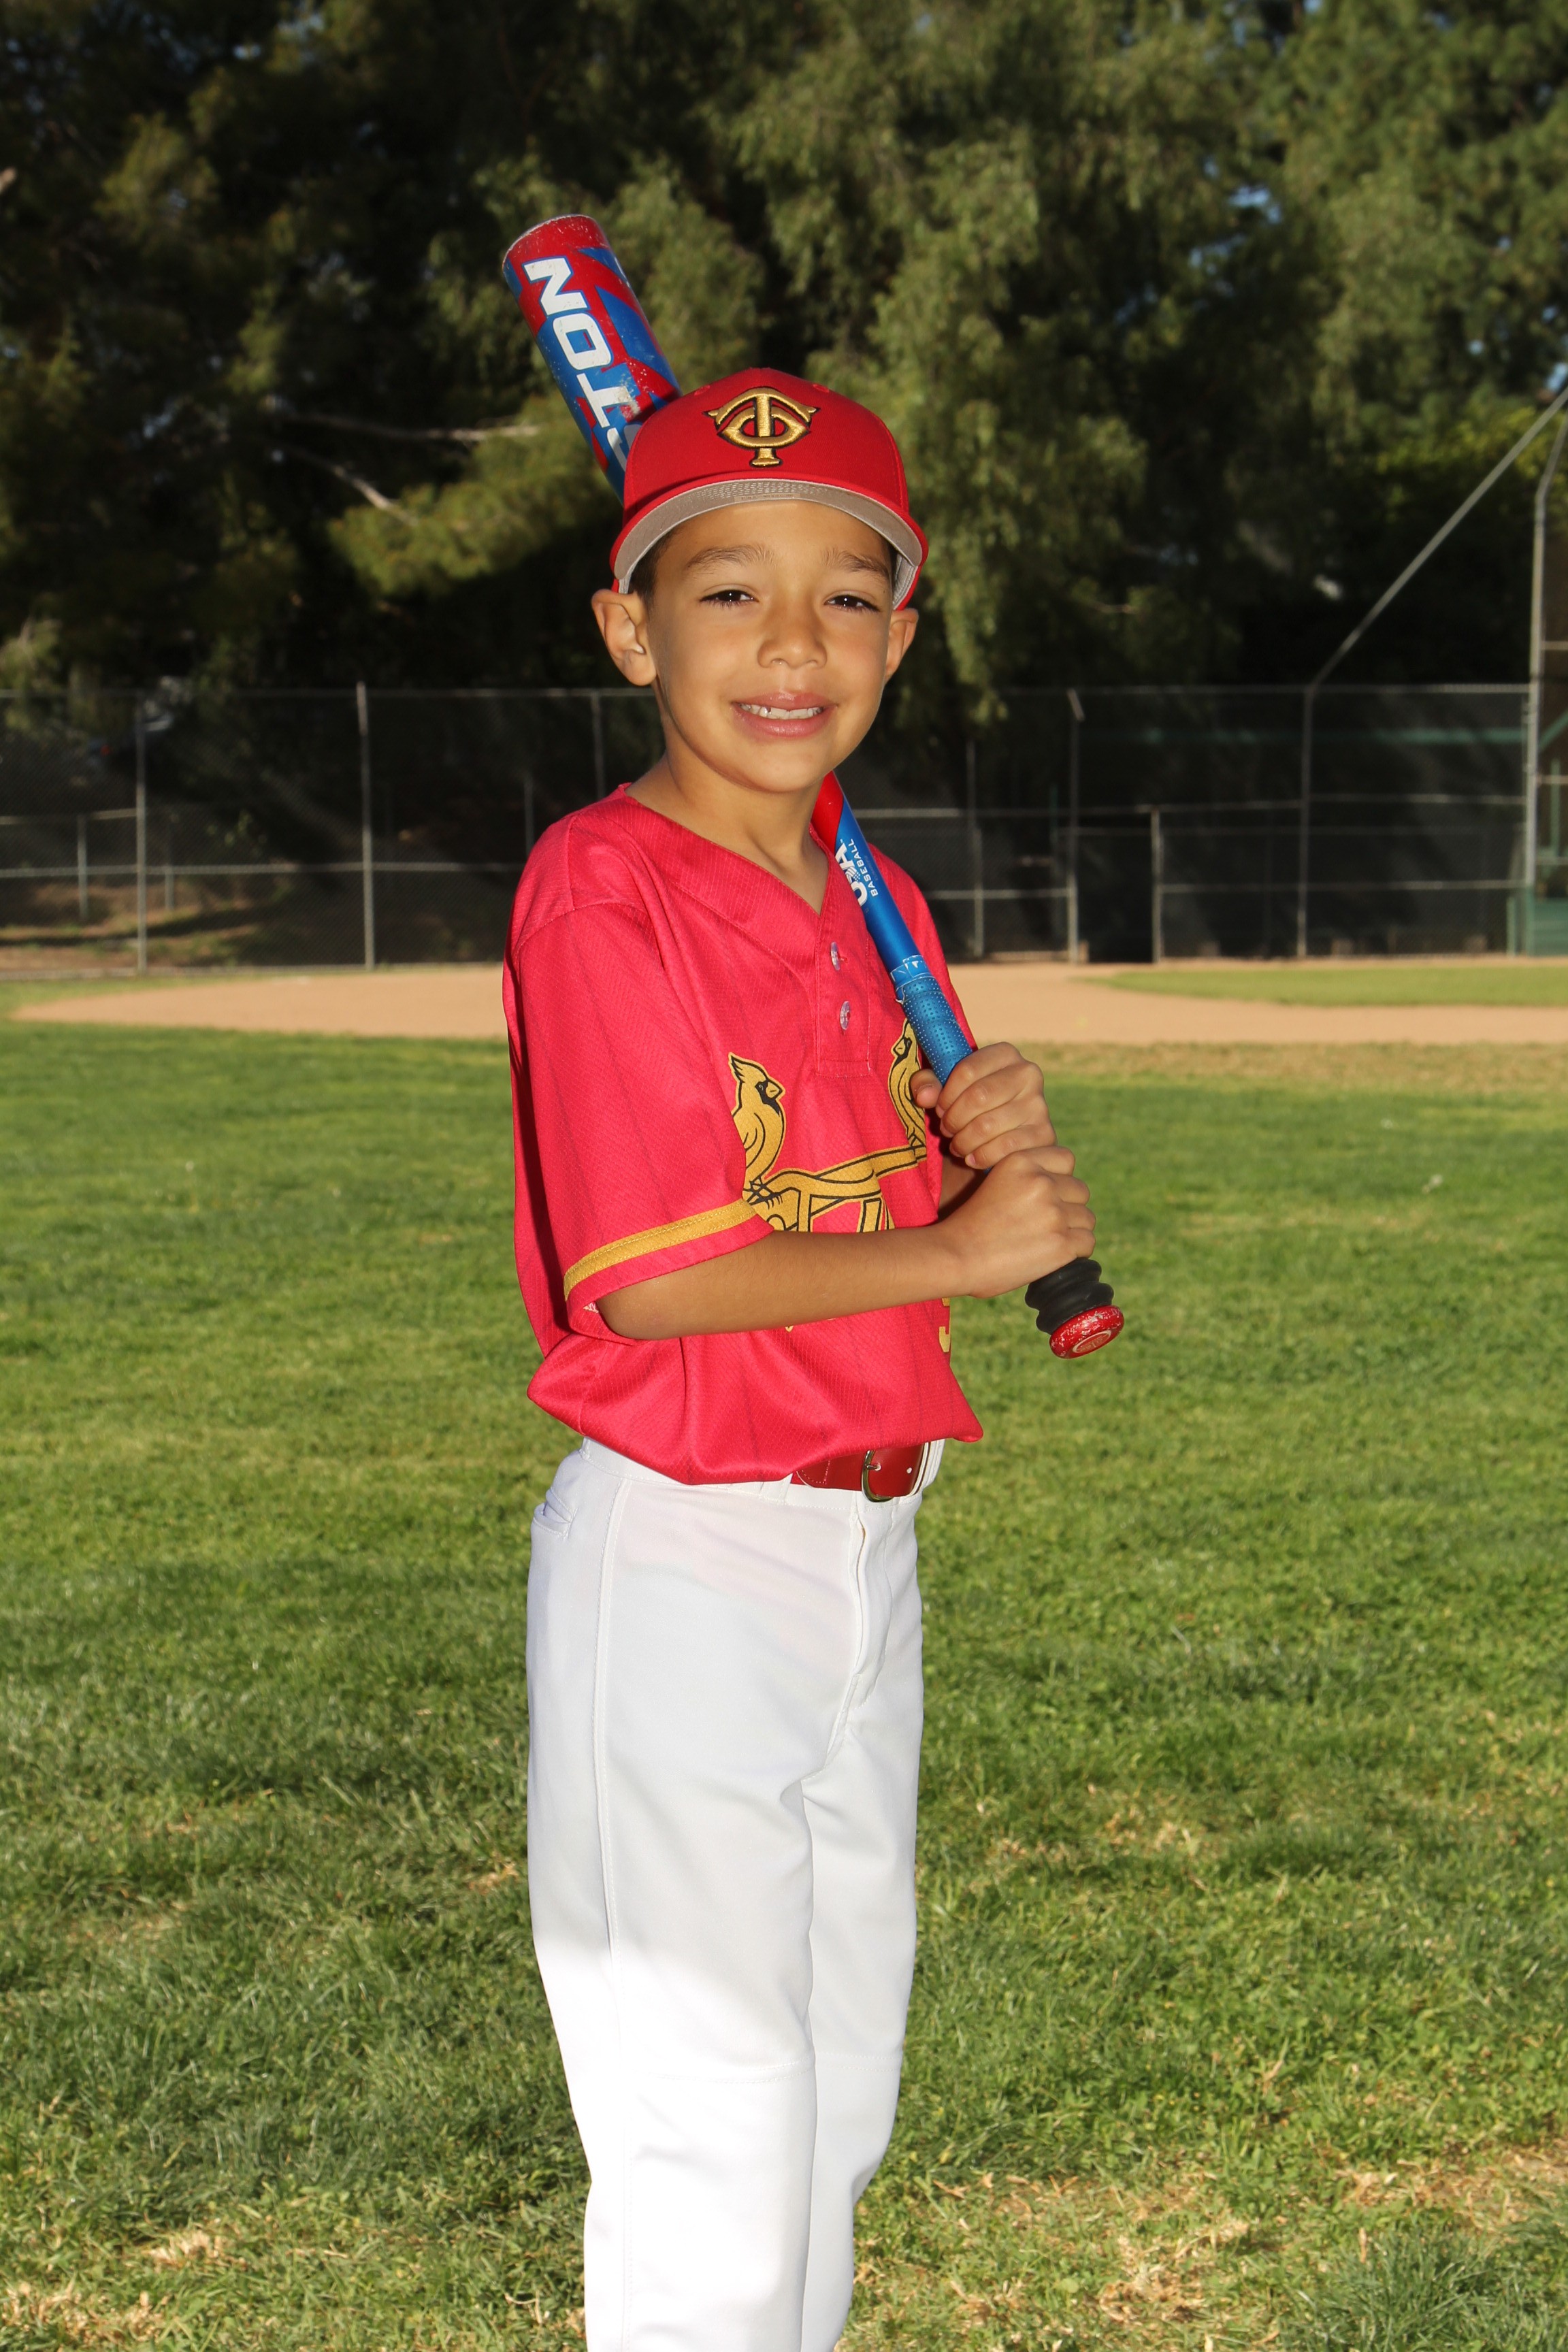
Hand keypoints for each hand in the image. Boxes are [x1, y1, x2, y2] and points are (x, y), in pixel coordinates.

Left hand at [912, 1043, 1056, 1169]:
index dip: (946, 1094)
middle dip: (954, 1118)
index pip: (967, 1070)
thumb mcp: (946, 1091)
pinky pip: (1003, 1148)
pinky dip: (980, 1156)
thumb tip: (924, 1095)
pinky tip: (972, 1157)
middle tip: (946, 1130)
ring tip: (957, 1145)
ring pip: (988, 1125)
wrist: (1002, 1138)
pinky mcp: (1044, 1134)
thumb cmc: (969, 1107)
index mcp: (1005, 1054)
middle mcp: (1028, 1073)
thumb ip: (928, 1084)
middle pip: (978, 1096)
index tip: (940, 1108)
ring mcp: (1039, 1104)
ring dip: (963, 1140)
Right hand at [935, 1141, 1094, 1299]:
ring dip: (1073, 1230)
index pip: (1066, 1159)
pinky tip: (1056, 1255)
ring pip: (1086, 1218)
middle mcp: (1041, 1182)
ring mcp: (1054, 1212)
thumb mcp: (996, 1182)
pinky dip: (1075, 1251)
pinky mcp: (1062, 1243)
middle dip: (1067, 1206)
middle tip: (1045, 1224)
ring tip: (1048, 1241)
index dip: (1059, 1178)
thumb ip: (1025, 1178)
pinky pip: (1087, 1242)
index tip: (1047, 1195)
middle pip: (1079, 1190)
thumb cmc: (970, 1225)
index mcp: (1021, 1161)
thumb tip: (1058, 1188)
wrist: (954, 1256)